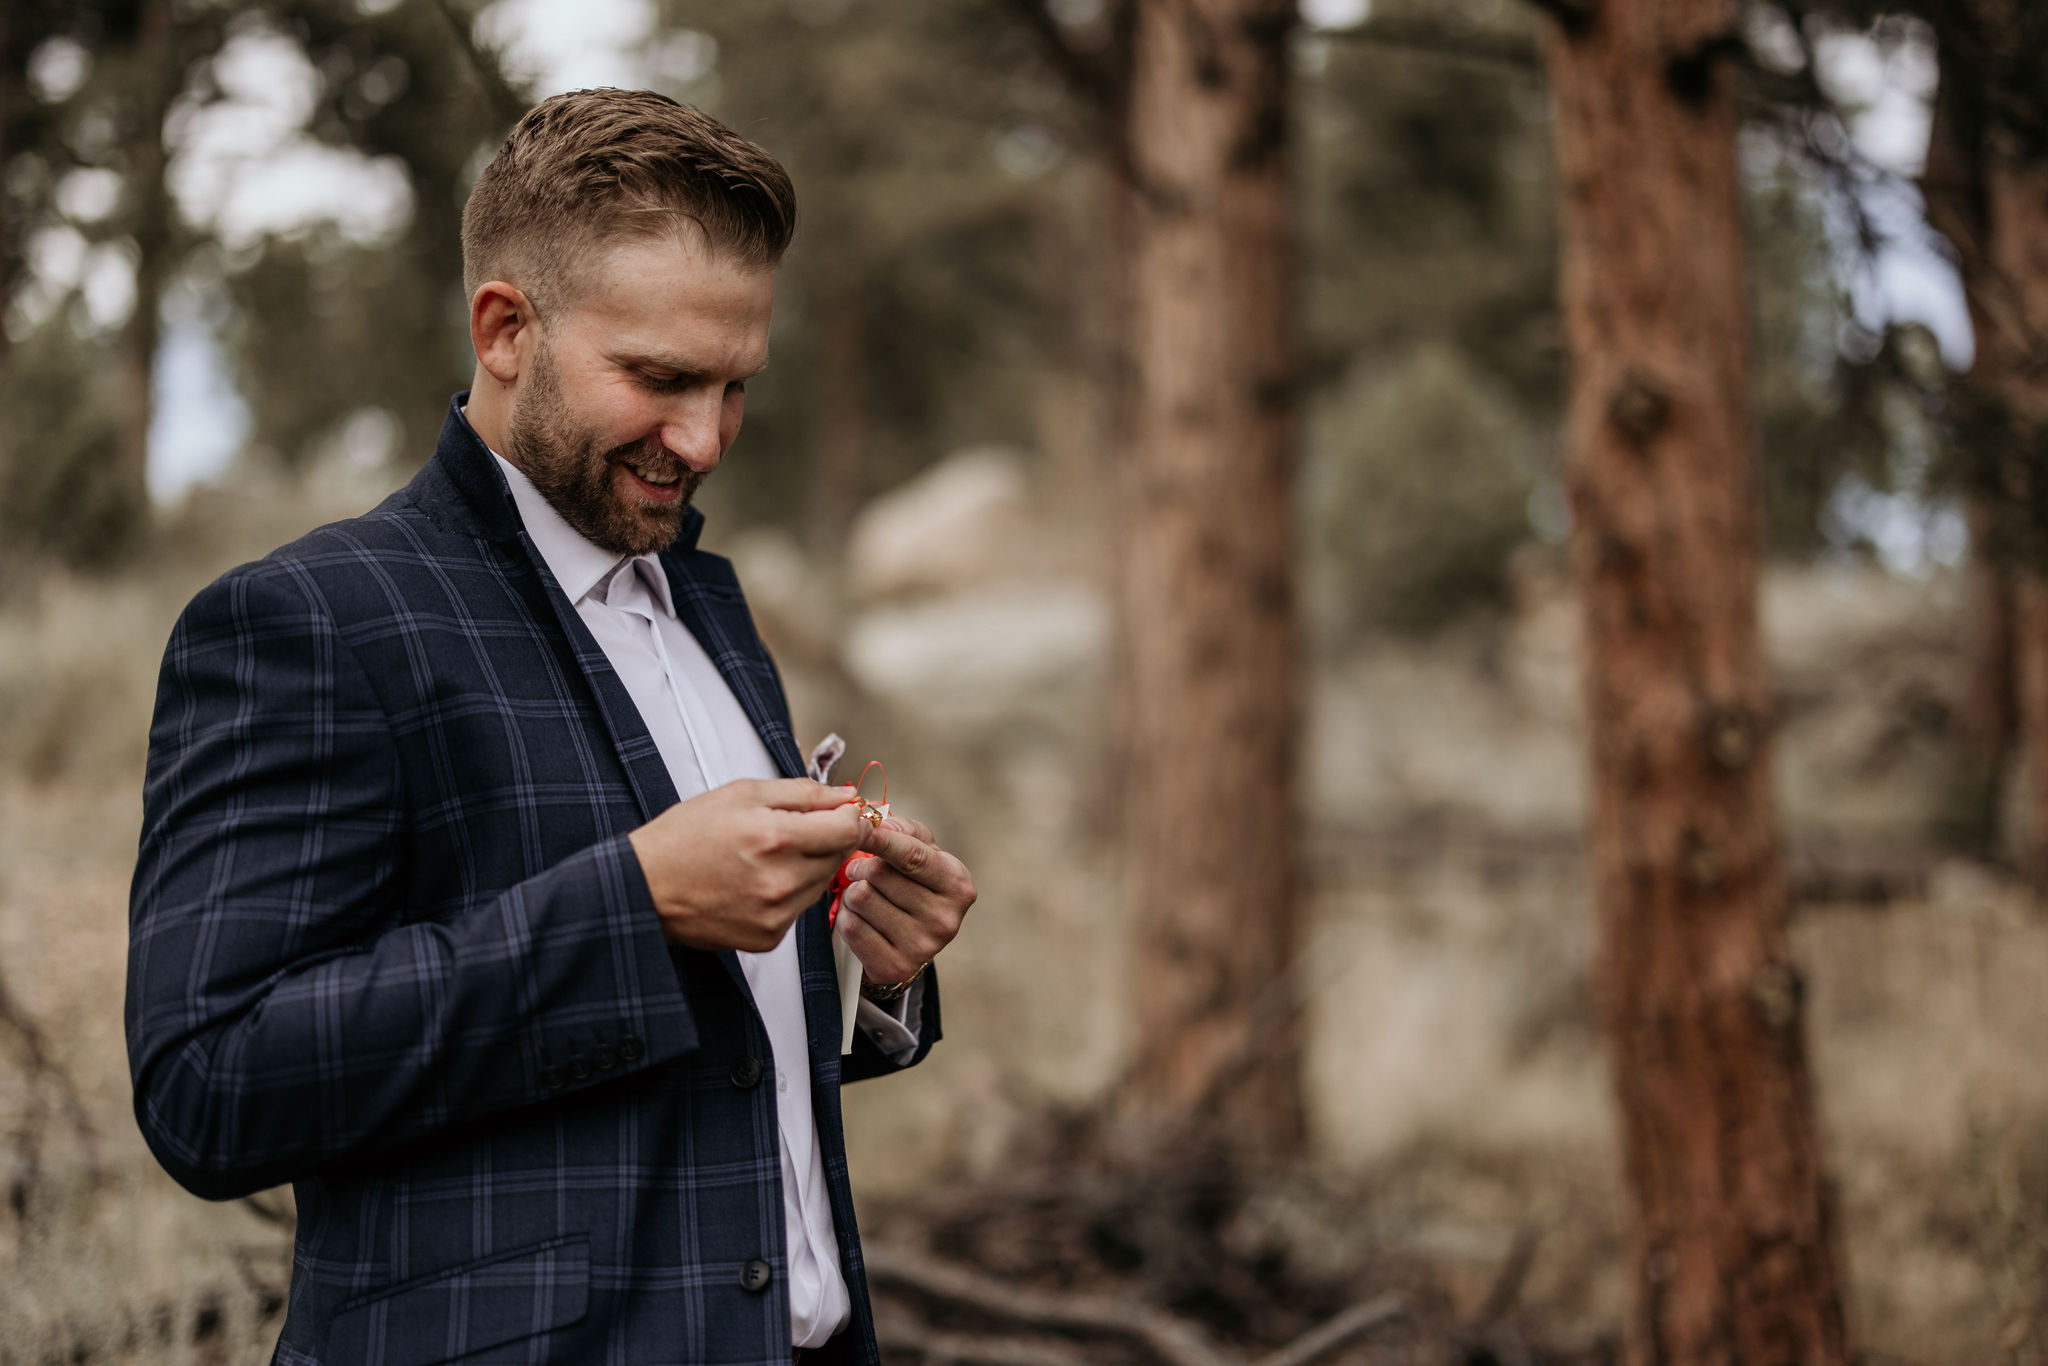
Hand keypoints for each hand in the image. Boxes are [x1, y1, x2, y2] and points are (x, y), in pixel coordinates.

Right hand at [629, 779, 863, 951]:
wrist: (643, 887)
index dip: (847, 814)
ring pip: (821, 883)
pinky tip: (756, 881)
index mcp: (776, 838)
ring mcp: (776, 915)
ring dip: (808, 865)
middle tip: (792, 829)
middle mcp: (781, 882)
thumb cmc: (685, 836)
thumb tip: (845, 795)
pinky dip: (788, 893)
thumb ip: (802, 793)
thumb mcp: (742, 794)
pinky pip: (799, 909)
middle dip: (825, 838)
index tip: (836, 810)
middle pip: (839, 856)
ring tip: (766, 855)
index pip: (849, 828)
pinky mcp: (768, 938)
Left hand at [834, 814, 976, 985]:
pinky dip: (847, 916)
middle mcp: (945, 919)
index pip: (913, 857)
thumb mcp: (922, 851)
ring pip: (860, 898)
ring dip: (853, 892)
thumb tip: (882, 826)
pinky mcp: (895, 967)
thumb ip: (906, 831)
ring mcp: (921, 947)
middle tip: (862, 870)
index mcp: (957, 885)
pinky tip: (861, 918)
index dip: (883, 840)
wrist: (913, 938)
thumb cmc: (915, 883)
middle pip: (879, 875)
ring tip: (866, 896)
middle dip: (862, 867)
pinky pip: (851, 927)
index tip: (860, 827)